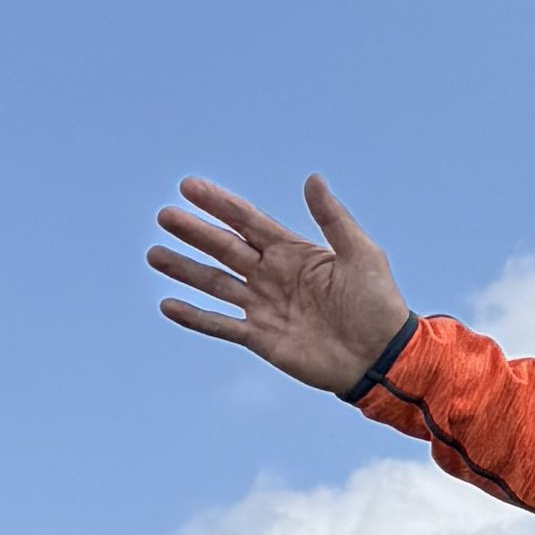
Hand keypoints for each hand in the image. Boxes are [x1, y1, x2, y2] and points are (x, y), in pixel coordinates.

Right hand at [151, 171, 413, 394]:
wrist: (381, 356)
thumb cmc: (377, 303)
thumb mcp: (361, 254)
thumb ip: (333, 219)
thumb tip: (313, 178)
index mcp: (293, 252)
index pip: (247, 221)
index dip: (219, 204)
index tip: (188, 186)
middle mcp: (272, 275)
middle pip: (224, 248)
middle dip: (195, 232)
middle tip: (165, 216)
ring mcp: (263, 306)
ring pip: (215, 283)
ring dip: (185, 269)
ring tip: (154, 254)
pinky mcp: (260, 338)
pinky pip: (220, 326)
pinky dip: (195, 317)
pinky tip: (168, 305)